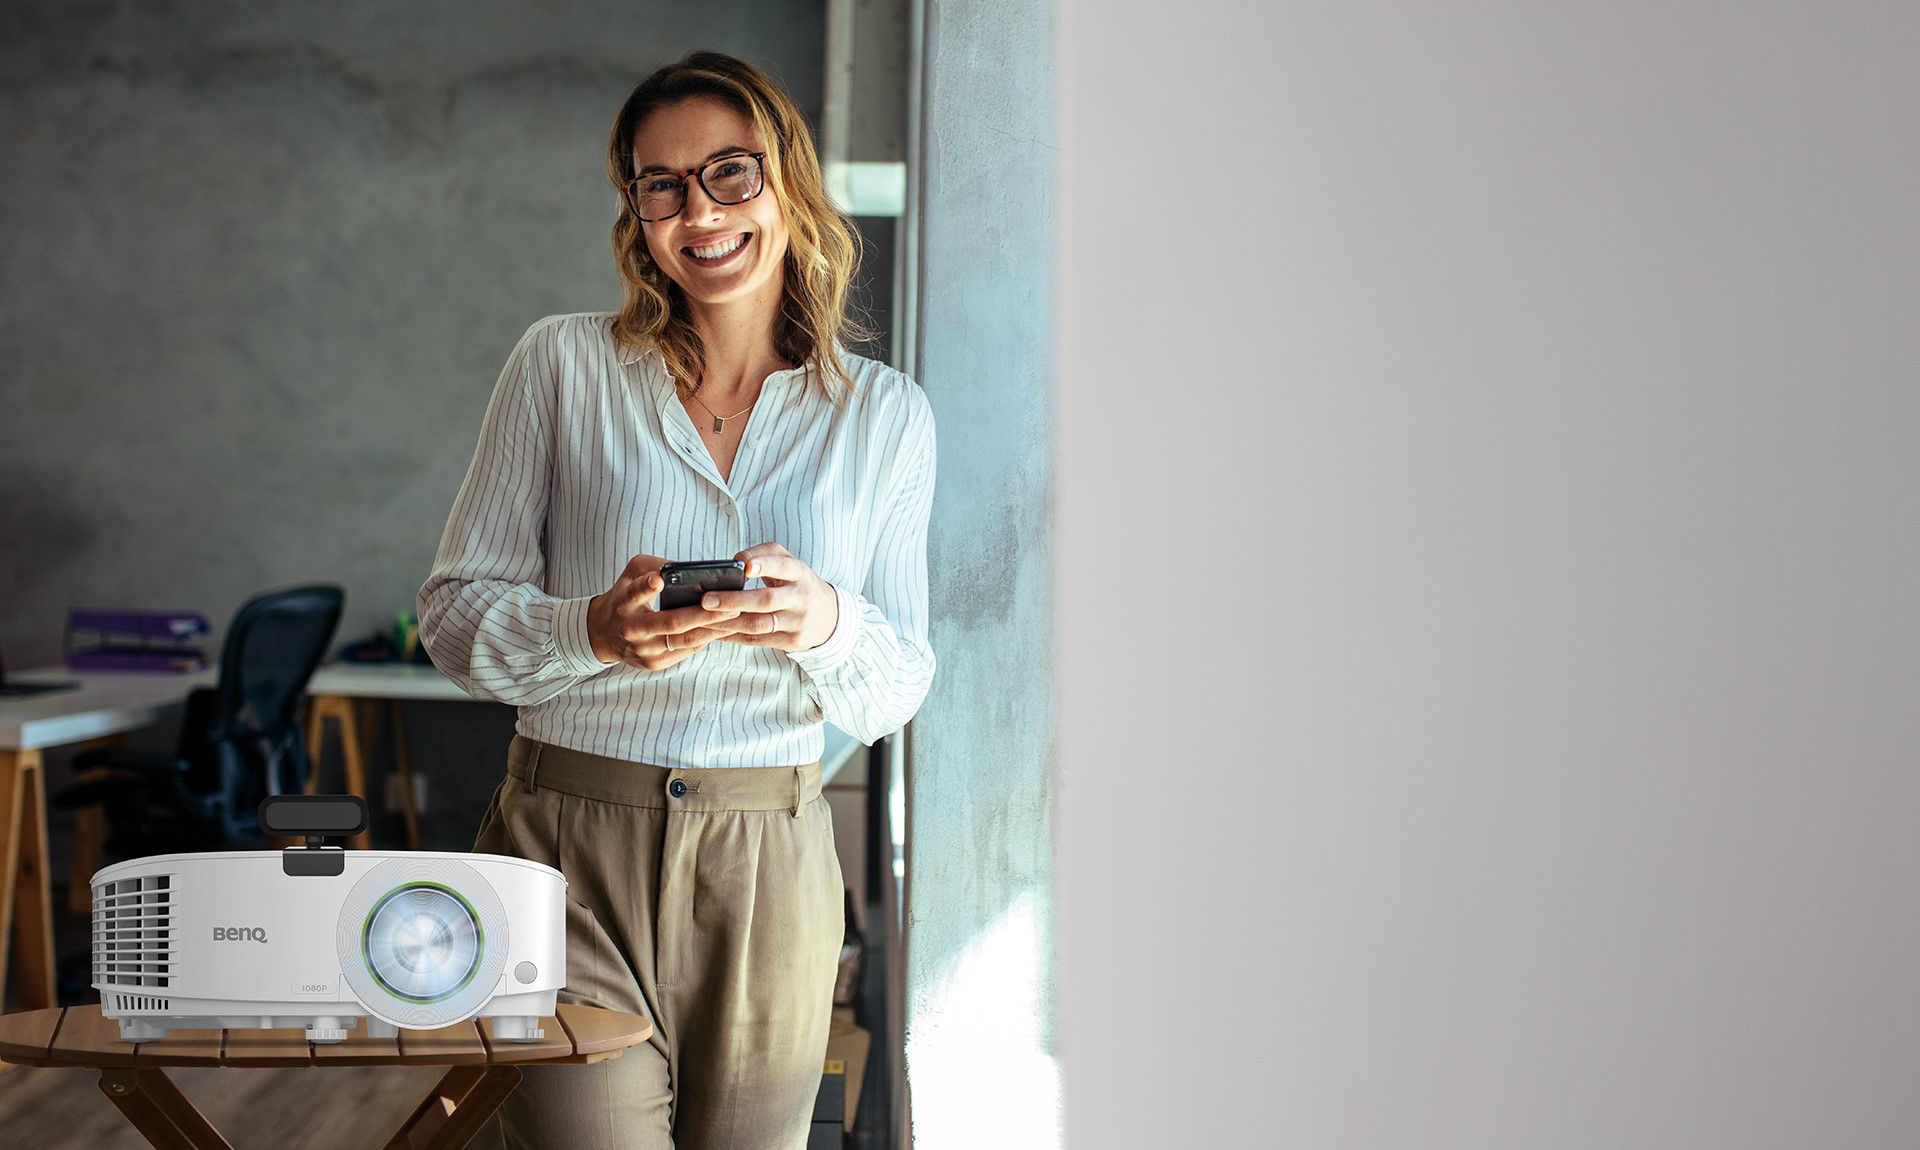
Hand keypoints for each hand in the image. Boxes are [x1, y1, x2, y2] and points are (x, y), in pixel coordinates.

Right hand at [586, 554, 741, 669]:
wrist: (604, 633)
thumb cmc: (625, 596)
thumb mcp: (632, 573)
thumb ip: (655, 565)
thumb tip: (690, 569)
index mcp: (623, 603)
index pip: (634, 594)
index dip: (646, 587)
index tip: (659, 579)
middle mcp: (632, 629)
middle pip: (672, 623)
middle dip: (704, 615)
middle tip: (733, 605)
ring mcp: (644, 650)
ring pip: (684, 641)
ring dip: (713, 630)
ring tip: (737, 618)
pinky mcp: (654, 664)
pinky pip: (686, 652)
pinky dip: (705, 639)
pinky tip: (725, 630)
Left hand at [701, 542, 839, 651]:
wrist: (829, 616)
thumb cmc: (797, 583)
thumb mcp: (788, 562)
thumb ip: (761, 555)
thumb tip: (730, 564)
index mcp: (800, 572)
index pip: (783, 566)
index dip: (764, 565)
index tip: (743, 567)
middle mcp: (801, 597)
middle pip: (766, 600)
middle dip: (734, 600)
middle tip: (706, 599)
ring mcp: (798, 622)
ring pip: (759, 624)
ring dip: (728, 622)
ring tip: (703, 618)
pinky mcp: (792, 641)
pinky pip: (758, 640)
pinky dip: (734, 636)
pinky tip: (715, 632)